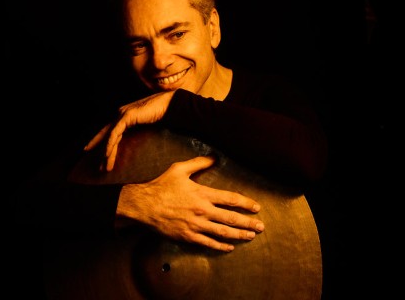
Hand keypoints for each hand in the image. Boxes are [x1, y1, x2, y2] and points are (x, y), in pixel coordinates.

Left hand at [84, 91, 174, 171]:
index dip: (102, 142)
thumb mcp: (147, 126)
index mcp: (125, 116)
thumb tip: (138, 145)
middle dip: (101, 151)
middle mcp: (121, 114)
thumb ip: (140, 132)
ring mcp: (122, 114)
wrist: (170, 105)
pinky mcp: (126, 116)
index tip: (96, 153)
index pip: (110, 131)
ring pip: (110, 136)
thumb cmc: (163, 114)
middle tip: (99, 167)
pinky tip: (107, 154)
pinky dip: (110, 144)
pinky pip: (115, 133)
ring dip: (107, 153)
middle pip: (107, 135)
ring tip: (104, 167)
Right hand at [116, 156, 263, 251]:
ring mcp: (196, 226)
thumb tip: (215, 157)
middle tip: (260, 227)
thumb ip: (199, 163)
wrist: (144, 205)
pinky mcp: (187, 236)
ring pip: (222, 232)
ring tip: (251, 236)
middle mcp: (202, 211)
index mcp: (202, 194)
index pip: (230, 199)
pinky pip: (208, 243)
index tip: (256, 207)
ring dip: (239, 235)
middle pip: (231, 219)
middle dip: (248, 223)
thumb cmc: (161, 186)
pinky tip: (229, 246)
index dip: (245, 204)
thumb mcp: (179, 169)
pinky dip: (220, 246)